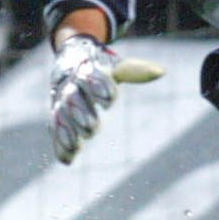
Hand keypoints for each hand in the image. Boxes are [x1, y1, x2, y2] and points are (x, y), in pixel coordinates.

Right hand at [49, 35, 164, 164]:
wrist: (69, 60)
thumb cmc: (99, 65)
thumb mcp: (114, 66)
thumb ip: (134, 71)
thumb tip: (161, 71)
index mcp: (86, 70)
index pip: (91, 78)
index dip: (99, 88)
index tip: (109, 101)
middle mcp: (70, 85)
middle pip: (72, 99)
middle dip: (81, 114)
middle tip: (92, 129)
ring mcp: (61, 101)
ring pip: (62, 116)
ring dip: (68, 132)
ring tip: (77, 146)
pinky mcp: (57, 116)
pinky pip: (56, 131)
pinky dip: (61, 145)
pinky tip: (68, 159)